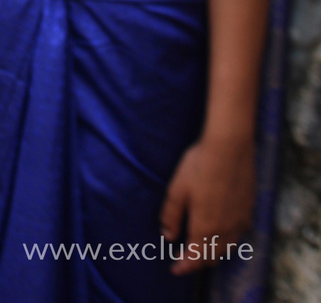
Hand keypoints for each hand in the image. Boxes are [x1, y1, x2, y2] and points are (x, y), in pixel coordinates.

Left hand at [159, 134, 254, 274]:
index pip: (195, 258)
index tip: (175, 269)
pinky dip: (227, 242)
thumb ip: (171, 215)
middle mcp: (225, 231)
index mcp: (205, 228)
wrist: (230, 148)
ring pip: (226, 249)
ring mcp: (240, 222)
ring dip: (213, 254)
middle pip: (212, 257)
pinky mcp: (249, 212)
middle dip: (198, 262)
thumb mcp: (177, 189)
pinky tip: (221, 233)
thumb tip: (168, 236)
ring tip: (201, 250)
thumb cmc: (199, 166)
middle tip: (186, 260)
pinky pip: (237, 236)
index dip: (184, 266)